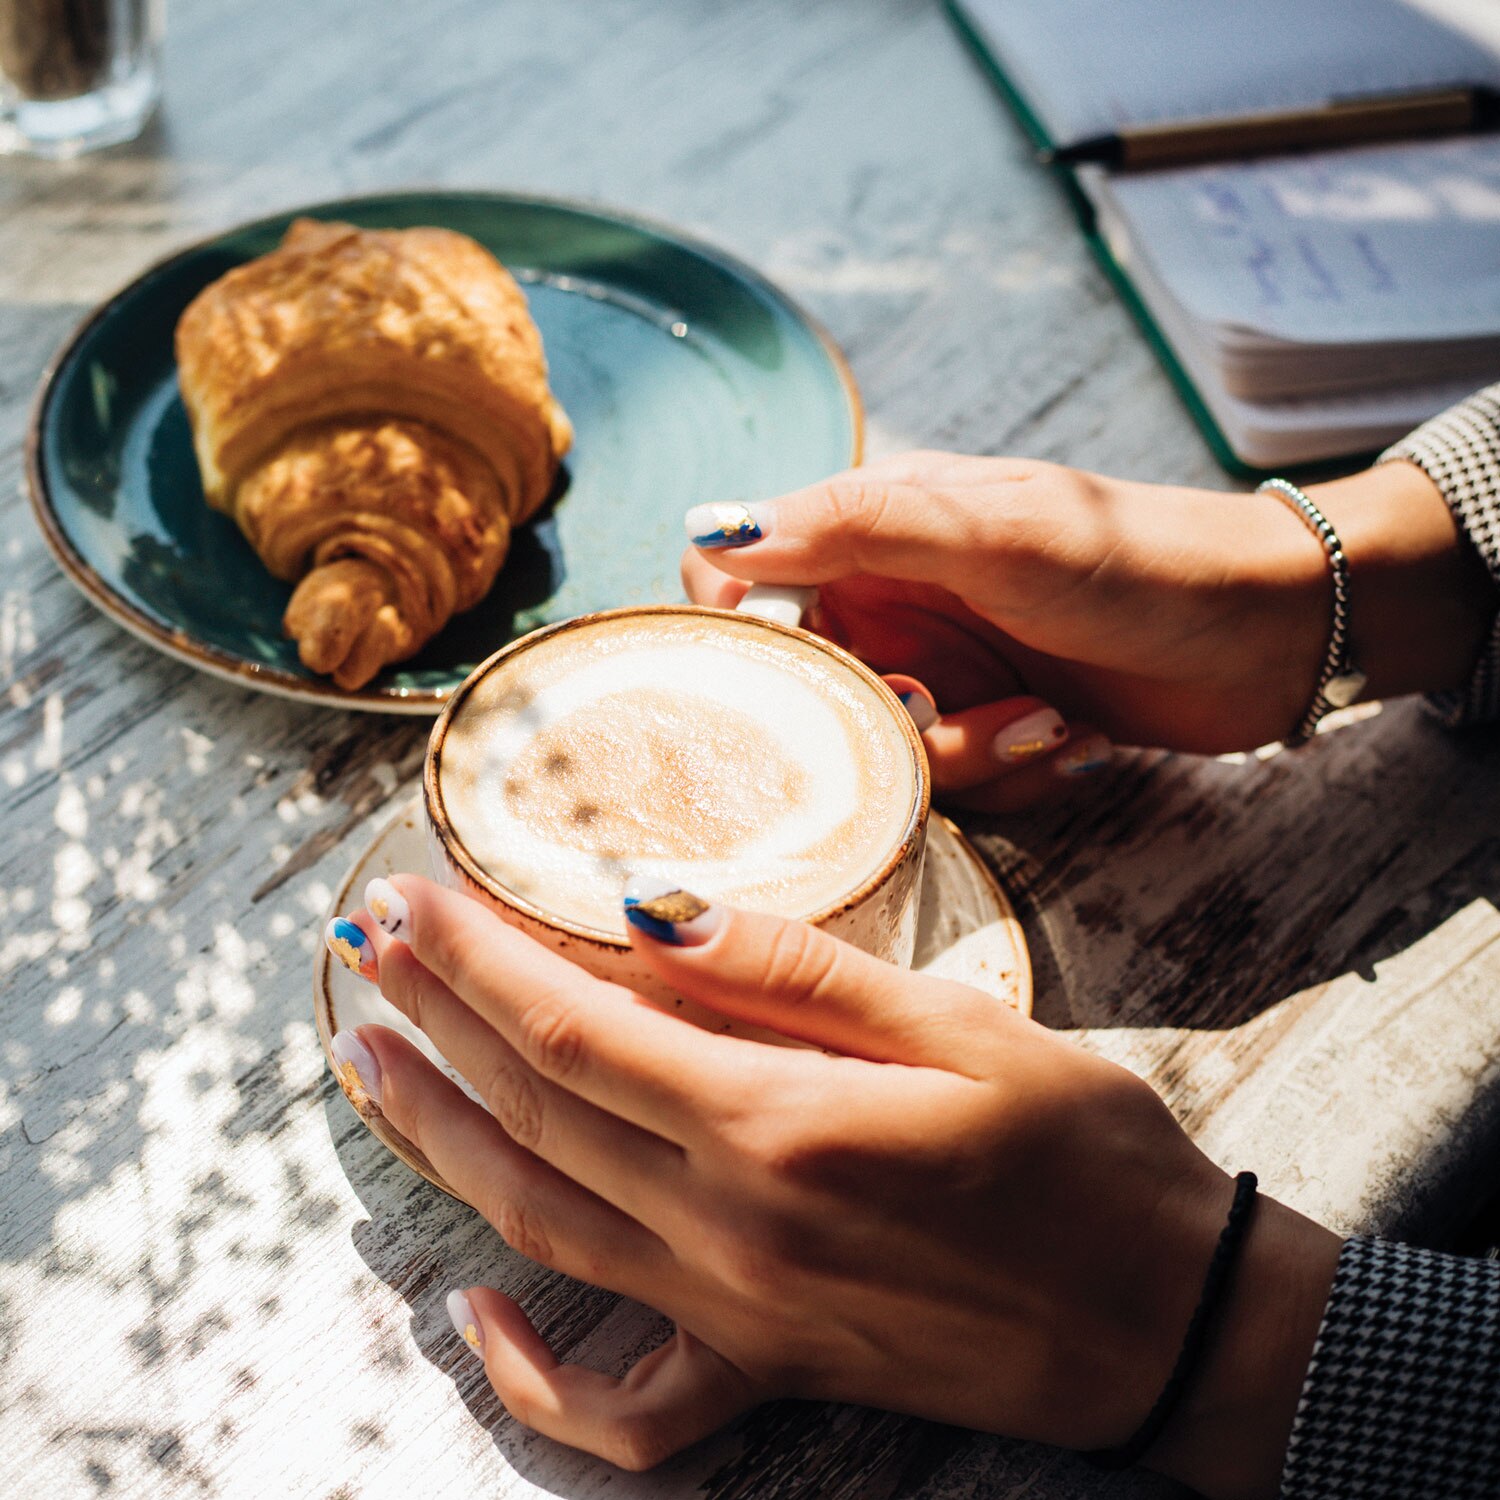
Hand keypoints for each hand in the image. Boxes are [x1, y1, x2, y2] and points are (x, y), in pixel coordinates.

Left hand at [327, 876, 1339, 1496]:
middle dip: (437, 1018)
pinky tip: (476, 1321)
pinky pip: (620, 1400)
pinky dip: (533, 1372)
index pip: (576, 1025)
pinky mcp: (764, 1366)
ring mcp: (736, 1312)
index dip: (476, 958)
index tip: (411, 897)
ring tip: (369, 1069)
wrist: (1167, 1320)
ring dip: (441, 1140)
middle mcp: (731, 1228)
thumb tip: (653, 910)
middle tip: (365, 950)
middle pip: (537, 1109)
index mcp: (780, 1124)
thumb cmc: (1083, 1154)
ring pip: (540, 1221)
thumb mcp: (961, 1025)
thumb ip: (796, 972)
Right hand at [682, 453, 1493, 798]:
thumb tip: (713, 529)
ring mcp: (938, 665)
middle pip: (805, 686)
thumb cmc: (1137, 558)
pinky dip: (1005, 767)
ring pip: (877, 748)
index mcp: (873, 530)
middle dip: (880, 720)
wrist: (1268, 631)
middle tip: (943, 709)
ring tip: (1045, 718)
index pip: (741, 577)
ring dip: (964, 752)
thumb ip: (855, 525)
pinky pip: (945, 780)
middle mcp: (889, 599)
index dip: (742, 635)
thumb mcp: (994, 532)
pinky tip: (1069, 736)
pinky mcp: (983, 724)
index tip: (788, 681)